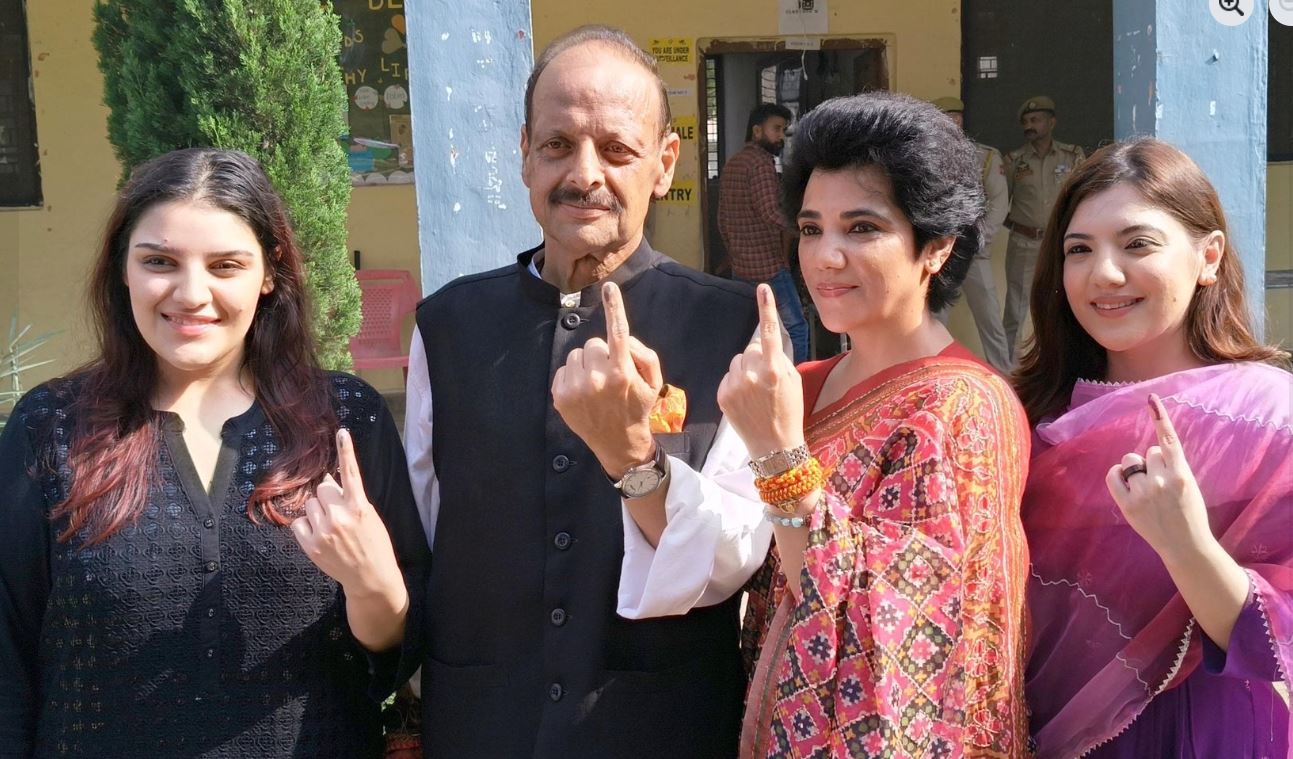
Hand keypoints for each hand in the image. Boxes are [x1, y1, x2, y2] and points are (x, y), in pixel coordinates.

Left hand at [291, 428, 404, 599]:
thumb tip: (328, 479)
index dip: (346, 451)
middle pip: (322, 489)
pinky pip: (299, 523)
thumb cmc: (373, 544)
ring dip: (317, 512)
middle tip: (338, 513)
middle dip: (328, 497)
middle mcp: (340, 516)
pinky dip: (306, 527)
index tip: (341, 433)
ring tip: (331, 529)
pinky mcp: (311, 545)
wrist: (370, 577)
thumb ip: (349, 498)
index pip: (351, 473)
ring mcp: (324, 531)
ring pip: (310, 505)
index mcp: (359, 507)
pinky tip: (319, 537)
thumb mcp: (369, 517)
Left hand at [552, 281, 661, 475]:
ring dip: (586, 366)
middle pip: (593, 344)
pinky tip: (584, 394)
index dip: (614, 307)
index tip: (609, 287)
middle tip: (610, 375)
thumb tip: (622, 339)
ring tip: (596, 386)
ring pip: (577, 356)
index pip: (617, 332)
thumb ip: (643, 354)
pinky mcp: (561, 397)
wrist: (619, 444)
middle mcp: (597, 379)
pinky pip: (564, 369)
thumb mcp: (654, 382)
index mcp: (622, 372)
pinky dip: (573, 378)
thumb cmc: (637, 408)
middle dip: (602, 355)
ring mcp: (576, 389)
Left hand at [717, 283, 804, 456]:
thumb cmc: (789, 412)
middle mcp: (752, 375)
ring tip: (756, 392)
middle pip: (750, 349)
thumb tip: (764, 343)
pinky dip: (736, 383)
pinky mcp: (722, 395)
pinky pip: (728, 376)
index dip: (767, 308)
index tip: (763, 288)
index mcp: (774, 370)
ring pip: (737, 361)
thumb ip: (779, 359)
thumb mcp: (794, 382)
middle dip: (758, 358)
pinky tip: (746, 400)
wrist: (774, 446)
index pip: (769, 332)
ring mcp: (734, 386)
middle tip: (767, 380)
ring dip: (745, 370)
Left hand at [1105, 394, 1214, 562]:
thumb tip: (1152, 451)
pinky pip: (1113, 475)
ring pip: (1130, 461)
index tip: (1151, 399)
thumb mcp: (1191, 485)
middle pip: (1147, 452)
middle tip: (1160, 482)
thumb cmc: (1189, 513)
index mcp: (1182, 474)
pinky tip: (1126, 484)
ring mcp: (1143, 493)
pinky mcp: (1127, 504)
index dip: (1160, 418)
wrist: (1185, 544)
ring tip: (1146, 488)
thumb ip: (1174, 467)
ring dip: (1136, 469)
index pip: (1169, 441)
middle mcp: (1162, 481)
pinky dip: (1117, 475)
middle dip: (1151, 462)